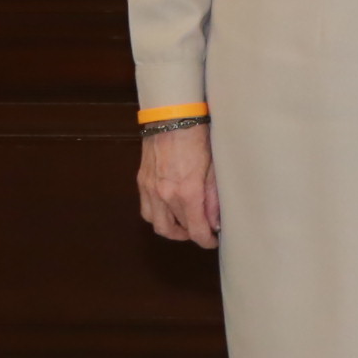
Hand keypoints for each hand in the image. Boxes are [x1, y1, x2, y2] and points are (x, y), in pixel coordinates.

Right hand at [135, 123, 218, 247]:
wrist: (172, 117)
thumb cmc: (198, 138)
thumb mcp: (214, 168)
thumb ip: (213, 198)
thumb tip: (215, 221)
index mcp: (187, 192)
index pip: (196, 230)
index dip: (206, 240)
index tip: (213, 240)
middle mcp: (165, 195)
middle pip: (176, 230)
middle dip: (190, 235)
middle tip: (202, 230)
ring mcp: (150, 190)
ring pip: (157, 224)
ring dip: (172, 229)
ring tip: (185, 223)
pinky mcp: (142, 182)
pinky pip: (147, 210)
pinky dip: (157, 216)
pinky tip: (168, 210)